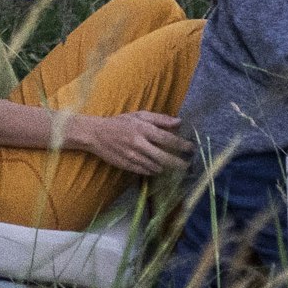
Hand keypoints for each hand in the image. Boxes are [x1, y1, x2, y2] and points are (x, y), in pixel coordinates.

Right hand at [61, 107, 185, 174]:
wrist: (96, 134)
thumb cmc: (120, 123)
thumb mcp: (139, 115)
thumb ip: (160, 119)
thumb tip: (179, 122)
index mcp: (143, 129)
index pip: (168, 139)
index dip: (182, 145)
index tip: (192, 148)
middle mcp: (139, 144)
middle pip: (165, 158)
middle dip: (179, 163)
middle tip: (188, 165)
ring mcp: (133, 157)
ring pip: (157, 167)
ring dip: (168, 168)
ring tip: (175, 167)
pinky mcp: (128, 166)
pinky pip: (146, 172)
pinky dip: (155, 171)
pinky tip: (159, 167)